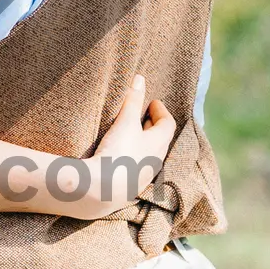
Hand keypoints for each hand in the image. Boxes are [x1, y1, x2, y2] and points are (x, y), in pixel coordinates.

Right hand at [93, 74, 175, 205]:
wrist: (101, 190)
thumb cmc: (118, 152)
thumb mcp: (125, 122)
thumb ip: (132, 100)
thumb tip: (139, 79)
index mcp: (159, 143)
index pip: (168, 124)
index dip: (161, 111)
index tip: (153, 102)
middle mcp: (156, 160)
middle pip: (160, 139)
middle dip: (153, 125)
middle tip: (143, 114)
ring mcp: (144, 175)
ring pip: (149, 154)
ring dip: (143, 141)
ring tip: (131, 133)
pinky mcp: (131, 186)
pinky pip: (137, 166)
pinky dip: (133, 155)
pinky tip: (120, 154)